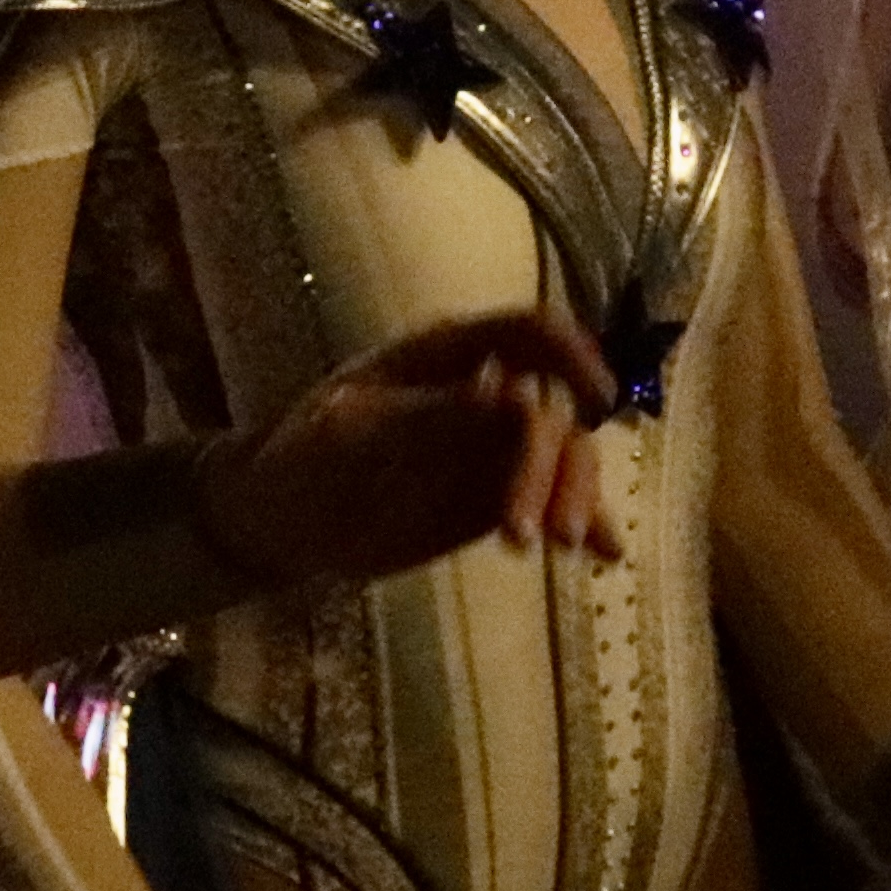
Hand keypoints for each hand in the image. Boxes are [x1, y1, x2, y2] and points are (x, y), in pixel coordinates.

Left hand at [205, 306, 626, 586]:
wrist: (284, 519)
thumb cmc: (303, 458)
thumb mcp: (354, 434)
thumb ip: (431, 418)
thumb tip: (514, 393)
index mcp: (446, 355)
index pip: (529, 335)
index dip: (571, 356)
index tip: (595, 400)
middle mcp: (484, 394)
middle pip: (553, 414)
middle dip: (557, 470)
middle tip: (534, 535)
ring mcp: (494, 447)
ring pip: (565, 459)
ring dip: (575, 498)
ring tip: (560, 548)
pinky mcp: (498, 493)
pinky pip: (552, 502)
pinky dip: (585, 524)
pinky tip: (606, 555)